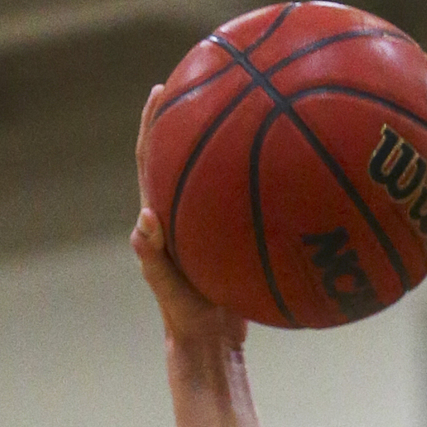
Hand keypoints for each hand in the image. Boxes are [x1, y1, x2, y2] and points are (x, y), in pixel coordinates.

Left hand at [132, 88, 246, 351]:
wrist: (209, 345)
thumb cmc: (184, 320)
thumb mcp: (168, 288)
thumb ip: (152, 256)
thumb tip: (144, 218)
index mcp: (160, 218)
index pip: (151, 159)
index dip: (154, 124)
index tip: (162, 90)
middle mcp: (182, 214)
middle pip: (182, 154)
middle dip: (190, 117)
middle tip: (205, 81)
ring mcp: (207, 226)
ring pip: (214, 175)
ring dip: (224, 144)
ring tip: (246, 111)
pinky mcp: (229, 240)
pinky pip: (243, 202)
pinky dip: (257, 184)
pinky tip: (282, 173)